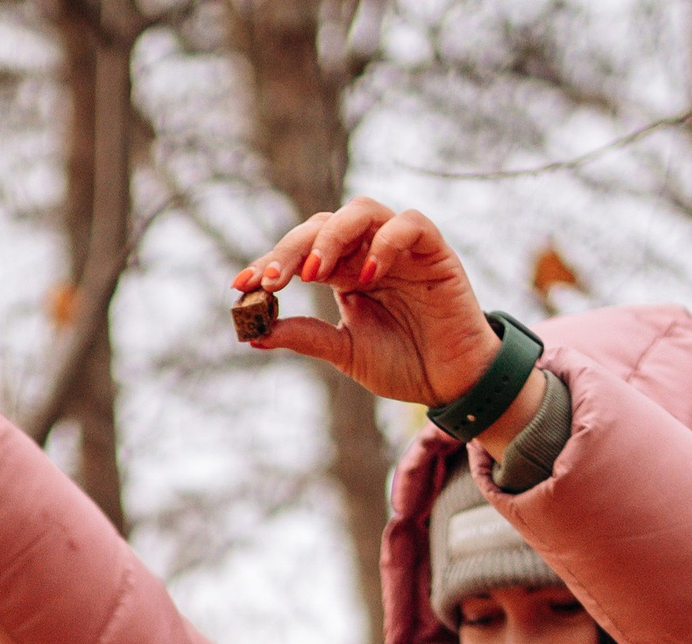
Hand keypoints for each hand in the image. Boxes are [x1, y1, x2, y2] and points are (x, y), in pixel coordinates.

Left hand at [232, 199, 500, 410]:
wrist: (451, 383)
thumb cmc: (403, 364)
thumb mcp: (346, 352)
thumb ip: (306, 337)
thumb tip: (253, 333)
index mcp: (344, 271)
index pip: (302, 252)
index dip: (270, 264)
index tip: (241, 286)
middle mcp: (368, 251)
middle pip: (324, 225)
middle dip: (292, 249)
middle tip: (271, 280)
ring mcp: (401, 247)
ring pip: (362, 212)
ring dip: (333, 235)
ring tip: (315, 272)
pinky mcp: (434, 250)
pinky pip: (409, 225)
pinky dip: (385, 243)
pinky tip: (367, 276)